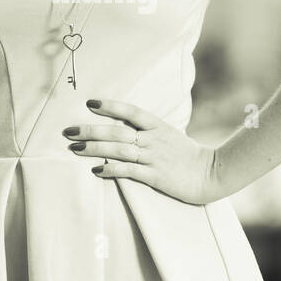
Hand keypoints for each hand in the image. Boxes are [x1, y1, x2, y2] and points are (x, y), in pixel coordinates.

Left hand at [62, 98, 219, 205]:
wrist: (212, 173)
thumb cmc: (189, 155)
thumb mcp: (170, 136)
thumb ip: (148, 132)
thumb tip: (124, 128)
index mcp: (158, 126)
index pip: (131, 111)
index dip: (110, 106)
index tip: (90, 103)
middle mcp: (153, 140)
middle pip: (117, 131)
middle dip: (91, 130)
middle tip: (68, 130)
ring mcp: (154, 158)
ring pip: (119, 150)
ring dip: (94, 149)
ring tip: (74, 148)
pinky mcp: (155, 176)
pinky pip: (129, 171)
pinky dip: (111, 170)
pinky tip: (96, 170)